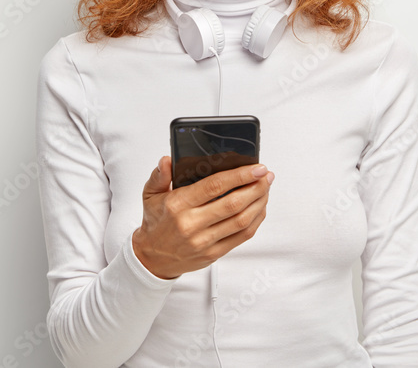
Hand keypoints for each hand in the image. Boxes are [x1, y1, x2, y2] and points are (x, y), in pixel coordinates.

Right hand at [132, 155, 274, 279]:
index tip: (257, 167)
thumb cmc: (155, 223)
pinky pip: (242, 236)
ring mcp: (203, 241)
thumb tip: (167, 160)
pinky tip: (260, 208)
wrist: (151, 258)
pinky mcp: (213, 254)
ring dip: (259, 202)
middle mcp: (191, 224)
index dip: (240, 175)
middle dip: (256, 187)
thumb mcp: (150, 195)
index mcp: (178, 205)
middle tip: (267, 176)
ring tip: (266, 188)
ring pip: (241, 220)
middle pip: (233, 203)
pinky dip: (256, 220)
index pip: (214, 186)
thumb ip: (159, 176)